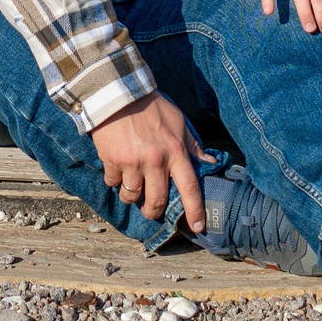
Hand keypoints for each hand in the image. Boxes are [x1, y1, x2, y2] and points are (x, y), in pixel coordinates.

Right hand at [90, 91, 206, 230]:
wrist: (118, 93)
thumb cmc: (151, 107)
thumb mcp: (178, 122)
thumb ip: (192, 145)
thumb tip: (209, 162)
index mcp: (176, 152)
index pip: (190, 188)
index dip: (195, 211)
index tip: (197, 227)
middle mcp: (155, 161)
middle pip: (156, 201)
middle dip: (153, 211)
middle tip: (151, 209)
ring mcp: (132, 163)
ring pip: (132, 197)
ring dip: (131, 196)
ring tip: (131, 185)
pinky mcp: (112, 161)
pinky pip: (113, 183)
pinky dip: (114, 180)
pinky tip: (116, 168)